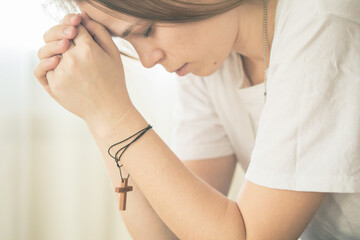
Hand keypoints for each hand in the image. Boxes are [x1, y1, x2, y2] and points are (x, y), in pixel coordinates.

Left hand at [35, 14, 133, 130]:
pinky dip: (45, 64)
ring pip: (46, 51)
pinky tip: (55, 64)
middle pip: (57, 35)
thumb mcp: (113, 54)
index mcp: (89, 50)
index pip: (75, 27)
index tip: (78, 29)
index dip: (76, 25)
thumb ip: (99, 32)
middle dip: (61, 32)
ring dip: (53, 48)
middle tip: (68, 37)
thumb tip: (82, 18)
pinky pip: (41, 69)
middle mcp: (73, 60)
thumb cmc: (113, 81)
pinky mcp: (54, 85)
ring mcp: (61, 73)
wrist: (108, 110)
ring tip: (64, 54)